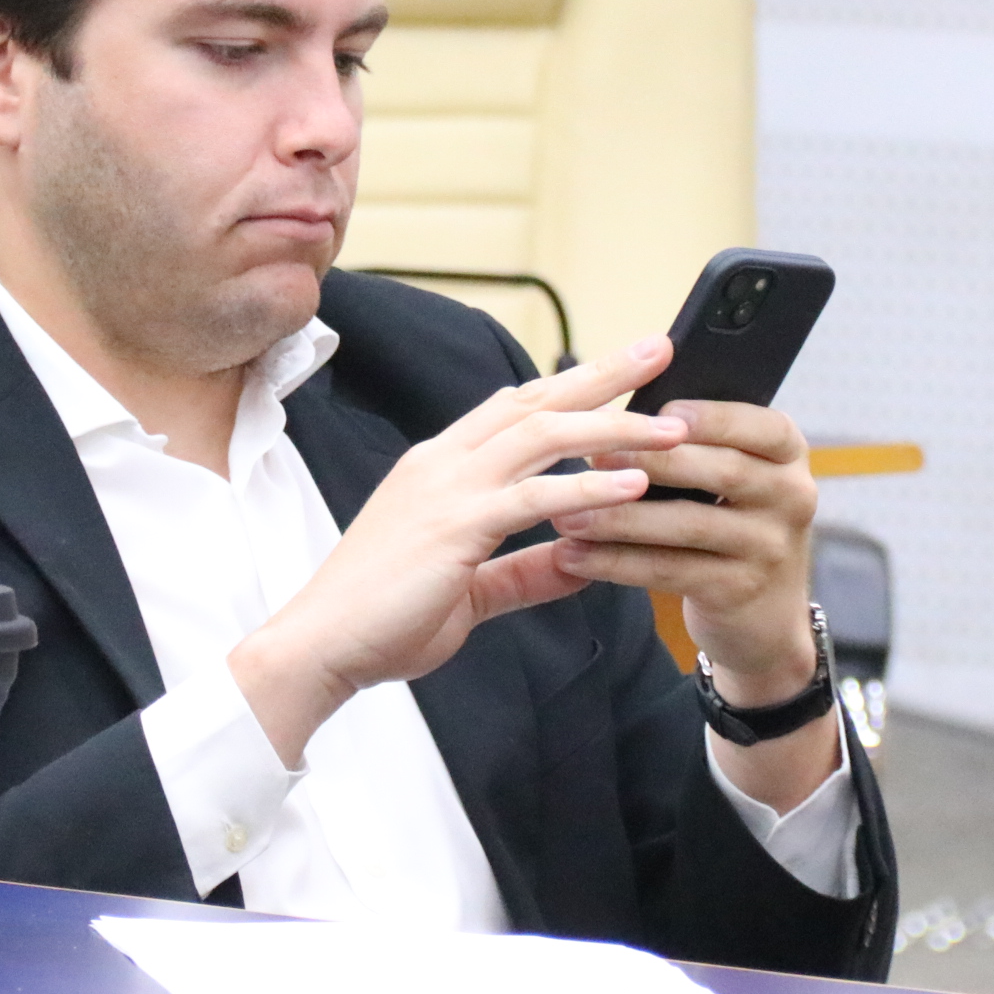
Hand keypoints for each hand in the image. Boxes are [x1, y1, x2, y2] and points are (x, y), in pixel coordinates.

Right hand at [228, 337, 688, 764]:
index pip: (515, 407)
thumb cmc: (382, 620)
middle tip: (660, 347)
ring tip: (673, 427)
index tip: (623, 371)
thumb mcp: (468, 590)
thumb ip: (524, 574)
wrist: (320, 646)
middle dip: (603, 373)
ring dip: (614, 426)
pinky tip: (635, 485)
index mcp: (440, 467)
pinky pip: (534, 496)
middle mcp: (443, 462)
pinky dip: (589, 486)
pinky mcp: (454, 526)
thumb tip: (584, 563)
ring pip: (543, 434)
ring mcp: (447, 488)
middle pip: (536, 400)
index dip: (571, 386)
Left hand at [556, 396, 840, 813]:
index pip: (762, 424)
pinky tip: (572, 556)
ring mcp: (769, 549)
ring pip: (688, 524)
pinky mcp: (739, 592)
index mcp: (787, 453)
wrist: (762, 618)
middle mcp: (792, 497)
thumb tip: (618, 399)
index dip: (712, 416)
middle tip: (589, 457)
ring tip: (563, 514)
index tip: (656, 408)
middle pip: (722, 471)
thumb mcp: (730, 477)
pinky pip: (670, 571)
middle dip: (651, 461)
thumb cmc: (726, 522)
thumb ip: (695, 440)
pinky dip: (616, 562)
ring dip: (620, 518)